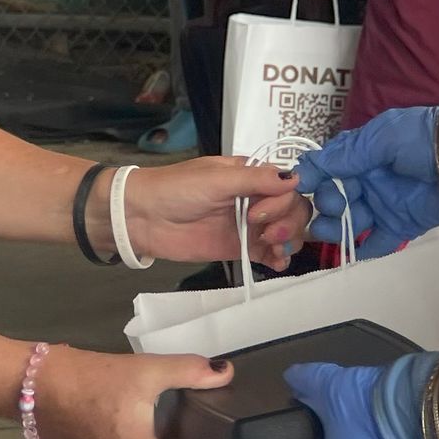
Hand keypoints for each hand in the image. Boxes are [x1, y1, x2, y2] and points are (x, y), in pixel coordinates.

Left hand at [109, 158, 303, 270]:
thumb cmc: (175, 190)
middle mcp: (255, 198)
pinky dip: (279, 259)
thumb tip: (296, 178)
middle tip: (266, 233)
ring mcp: (249, 225)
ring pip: (286, 232)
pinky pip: (268, 253)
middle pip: (293, 210)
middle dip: (289, 223)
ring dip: (289, 241)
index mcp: (250, 176)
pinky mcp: (240, 248)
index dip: (284, 201)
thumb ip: (255, 180)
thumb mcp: (216, 179)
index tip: (260, 211)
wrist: (142, 218)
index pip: (287, 186)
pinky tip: (276, 263)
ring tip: (273, 249)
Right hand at [296, 106, 438, 258]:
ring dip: (335, 227)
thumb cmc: (424, 142)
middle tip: (336, 203)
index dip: (312, 177)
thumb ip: (348, 153)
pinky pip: (374, 243)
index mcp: (362, 154)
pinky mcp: (399, 227)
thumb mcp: (384, 137)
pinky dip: (360, 250)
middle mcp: (367, 180)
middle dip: (326, 202)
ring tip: (332, 229)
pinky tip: (349, 252)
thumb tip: (309, 166)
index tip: (300, 186)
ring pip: (348, 221)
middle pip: (334, 197)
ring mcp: (382, 205)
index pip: (327, 167)